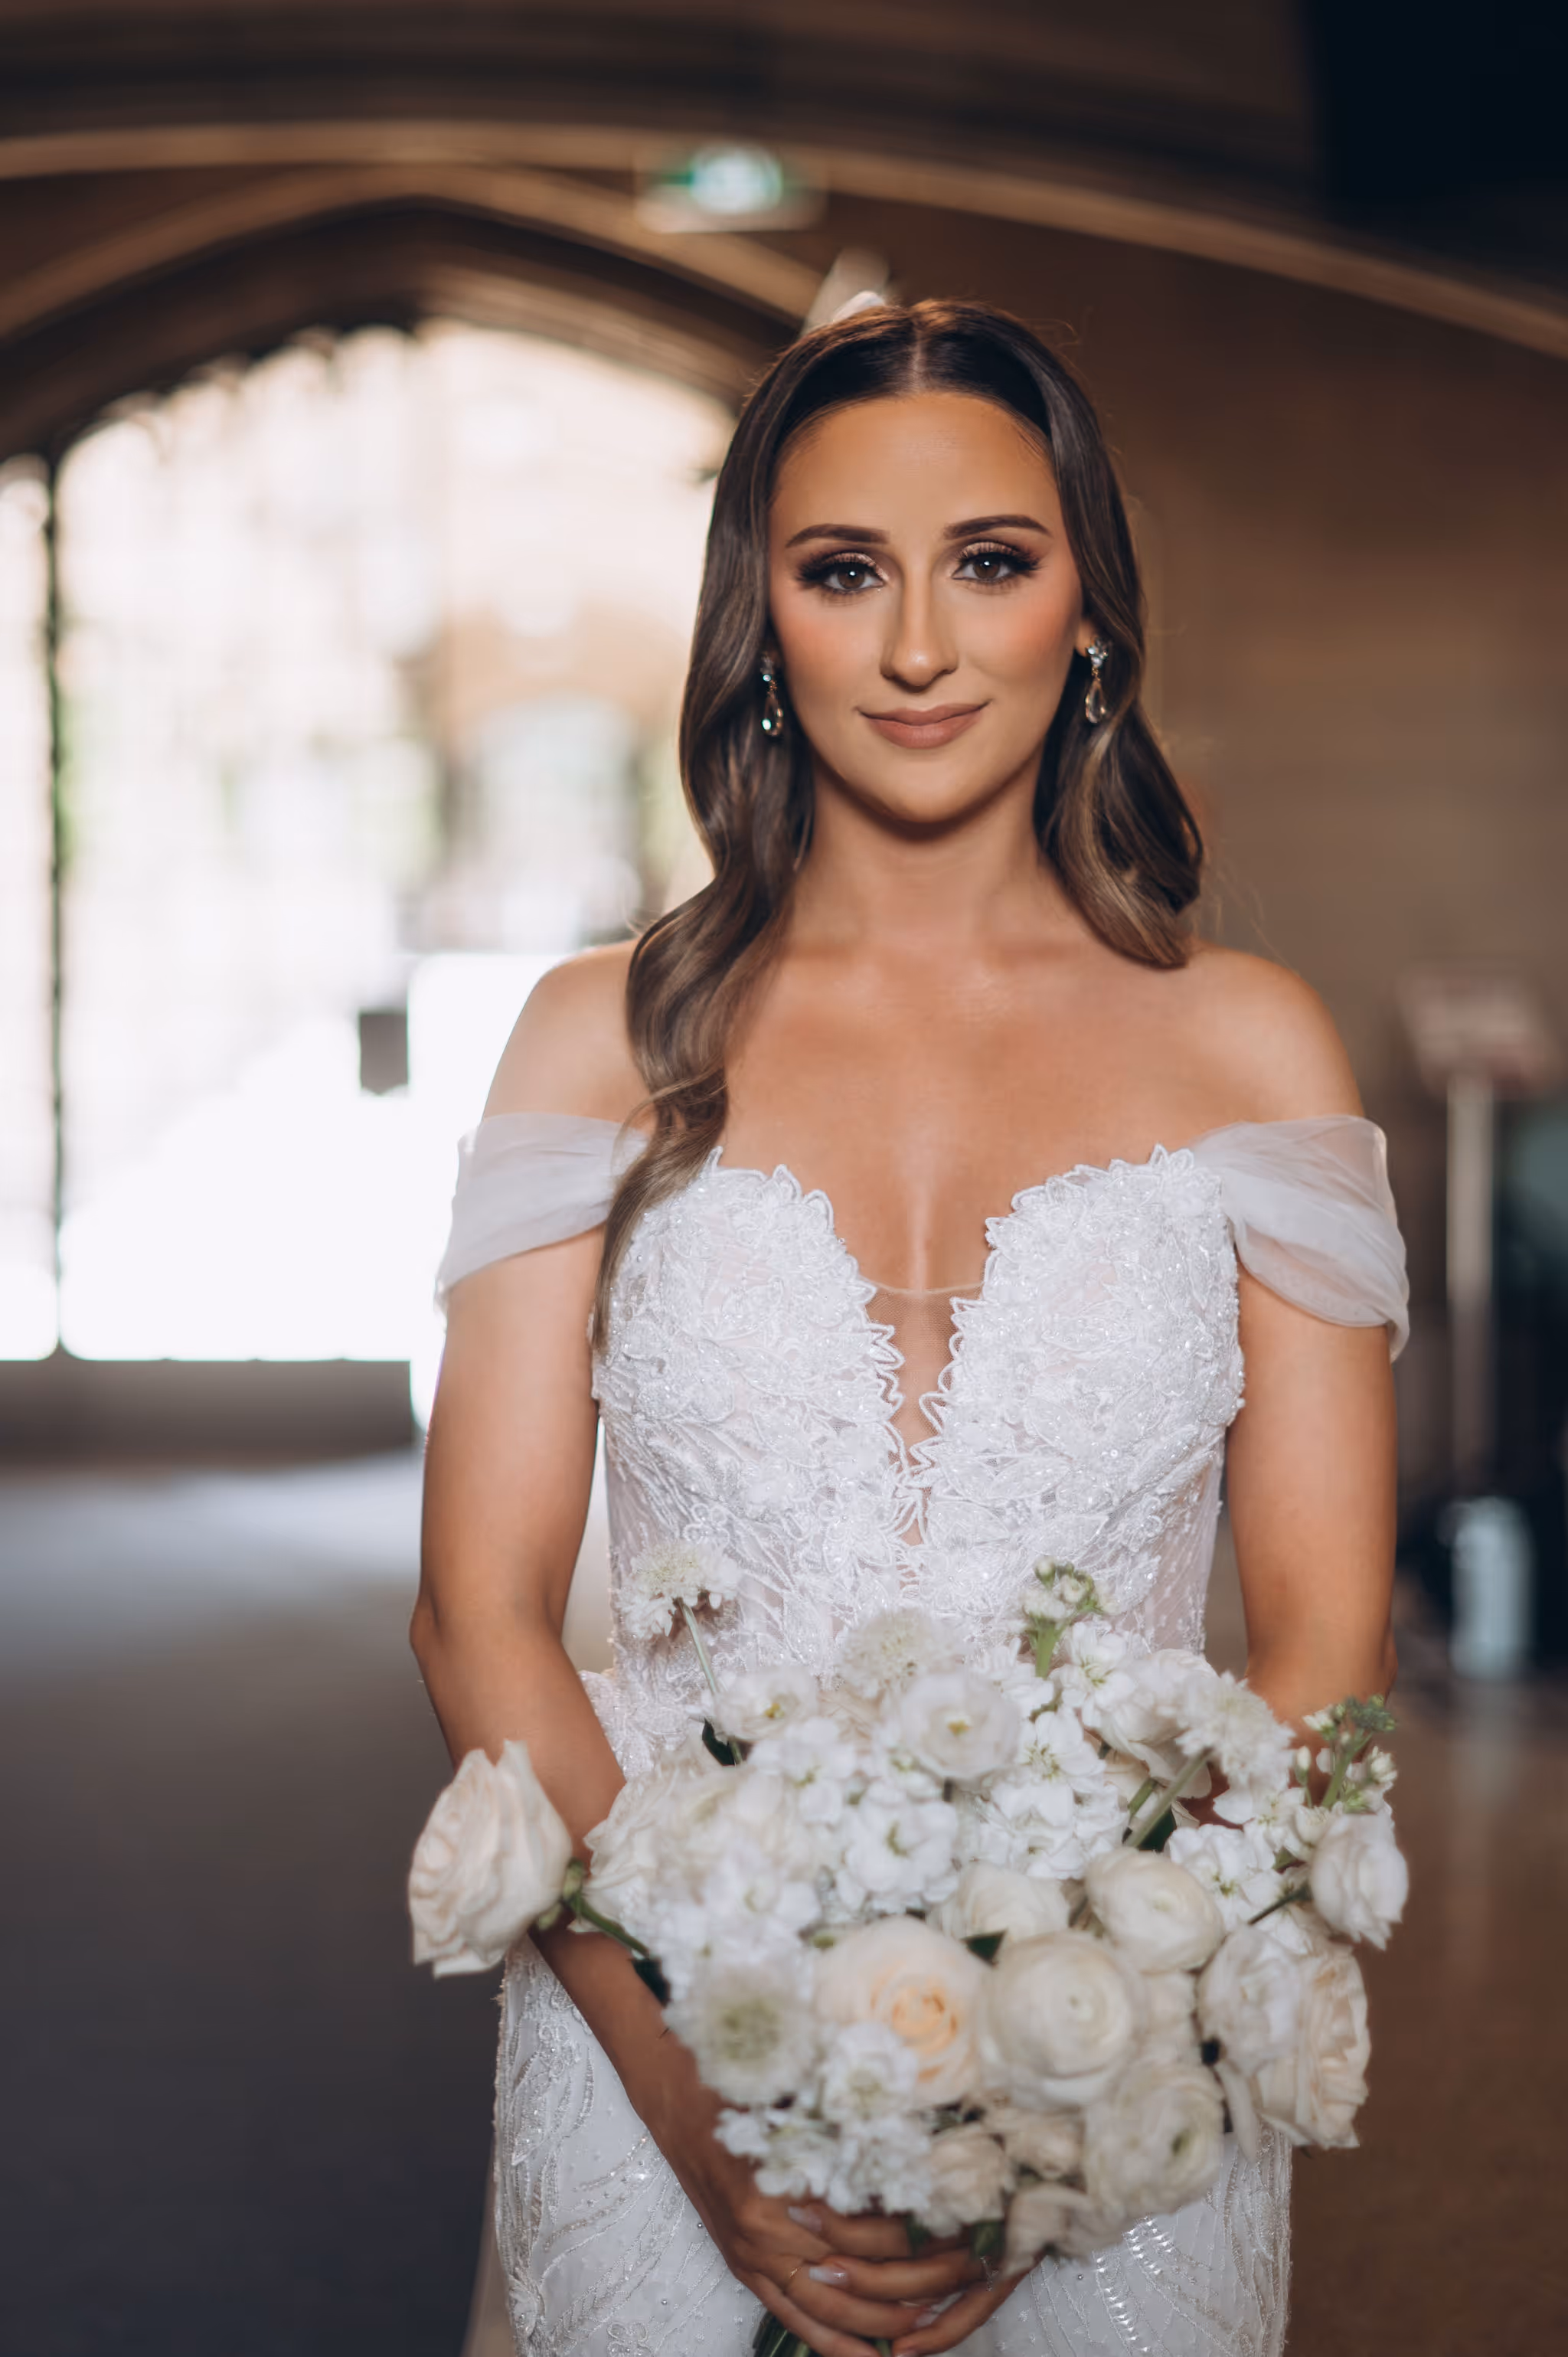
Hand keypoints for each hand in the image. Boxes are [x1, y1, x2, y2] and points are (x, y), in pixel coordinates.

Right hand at [635, 2040, 982, 2354]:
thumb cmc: (736, 2081)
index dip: (922, 2232)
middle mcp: (769, 2235)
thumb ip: (848, 2125)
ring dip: (888, 2320)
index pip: (871, 2230)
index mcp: (785, 2190)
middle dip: (922, 2281)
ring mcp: (754, 2258)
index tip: (964, 2223)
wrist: (670, 2091)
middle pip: (861, 2277)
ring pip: (834, 2309)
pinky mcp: (744, 2268)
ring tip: (937, 2317)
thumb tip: (918, 2140)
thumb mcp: (797, 2092)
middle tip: (969, 2272)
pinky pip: (795, 2320)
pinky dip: (834, 2345)